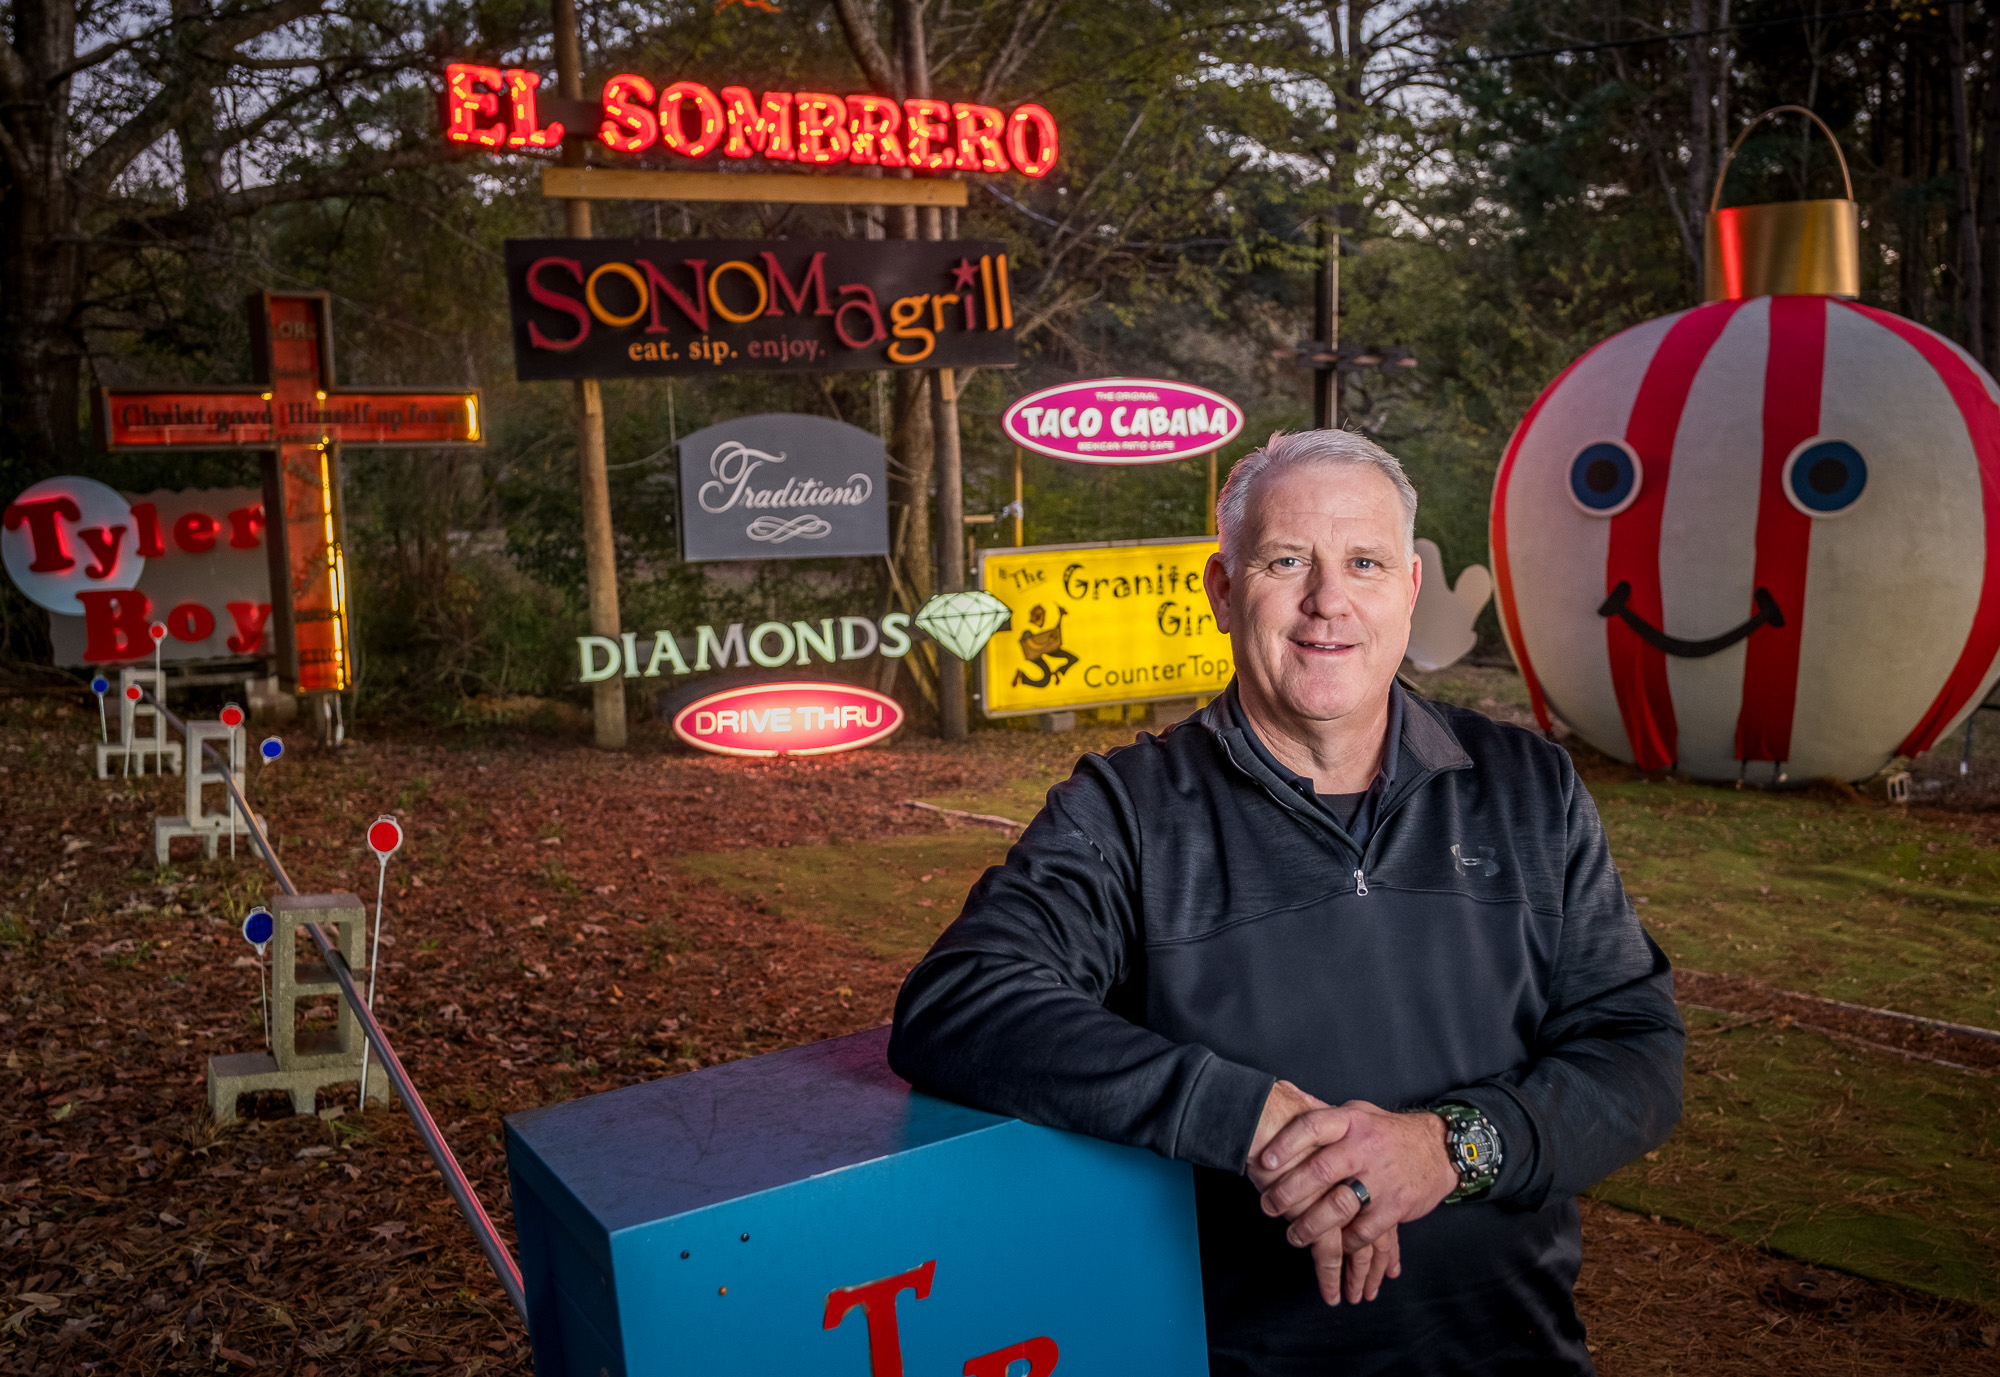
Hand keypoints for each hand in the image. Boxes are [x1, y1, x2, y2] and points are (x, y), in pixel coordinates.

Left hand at [1255, 1099, 1459, 1275]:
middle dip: (1288, 1192)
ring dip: (1311, 1225)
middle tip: (1268, 1206)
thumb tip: (1282, 1090)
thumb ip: (1320, 1108)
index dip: (1286, 1143)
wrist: (1439, 1149)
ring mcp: (1382, 1177)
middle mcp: (1365, 1147)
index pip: (1312, 1125)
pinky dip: (1346, 1241)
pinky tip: (1334, 1245)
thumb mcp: (1358, 1111)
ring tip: (1294, 1235)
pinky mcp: (1396, 1204)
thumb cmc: (1387, 1132)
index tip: (1264, 1161)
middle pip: (1320, 1170)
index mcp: (1351, 1121)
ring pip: (1339, 1205)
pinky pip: (1365, 1230)